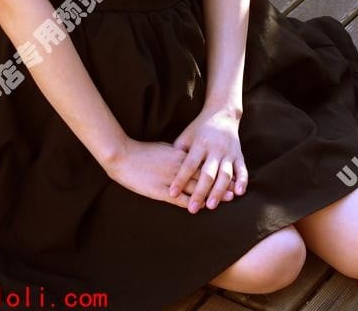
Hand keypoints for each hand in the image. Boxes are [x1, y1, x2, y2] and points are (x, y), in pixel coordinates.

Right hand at [103, 138, 236, 210]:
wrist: (123, 155)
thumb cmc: (143, 151)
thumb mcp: (164, 149)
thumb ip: (178, 154)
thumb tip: (189, 158)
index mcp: (179, 154)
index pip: (203, 164)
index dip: (217, 170)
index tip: (230, 175)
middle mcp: (179, 166)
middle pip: (204, 176)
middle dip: (220, 184)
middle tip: (235, 191)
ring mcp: (170, 179)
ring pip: (195, 188)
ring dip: (211, 195)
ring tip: (225, 201)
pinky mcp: (160, 190)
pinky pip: (180, 199)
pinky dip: (192, 204)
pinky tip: (202, 208)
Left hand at [169, 106, 248, 213]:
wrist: (223, 114)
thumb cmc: (199, 129)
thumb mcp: (186, 136)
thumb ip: (178, 151)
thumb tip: (165, 169)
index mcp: (200, 144)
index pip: (189, 164)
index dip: (180, 179)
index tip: (172, 193)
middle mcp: (215, 149)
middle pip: (208, 173)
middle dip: (200, 191)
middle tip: (193, 208)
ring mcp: (229, 152)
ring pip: (225, 174)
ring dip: (219, 191)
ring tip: (211, 205)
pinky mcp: (239, 155)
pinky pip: (242, 170)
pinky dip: (242, 181)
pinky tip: (237, 193)